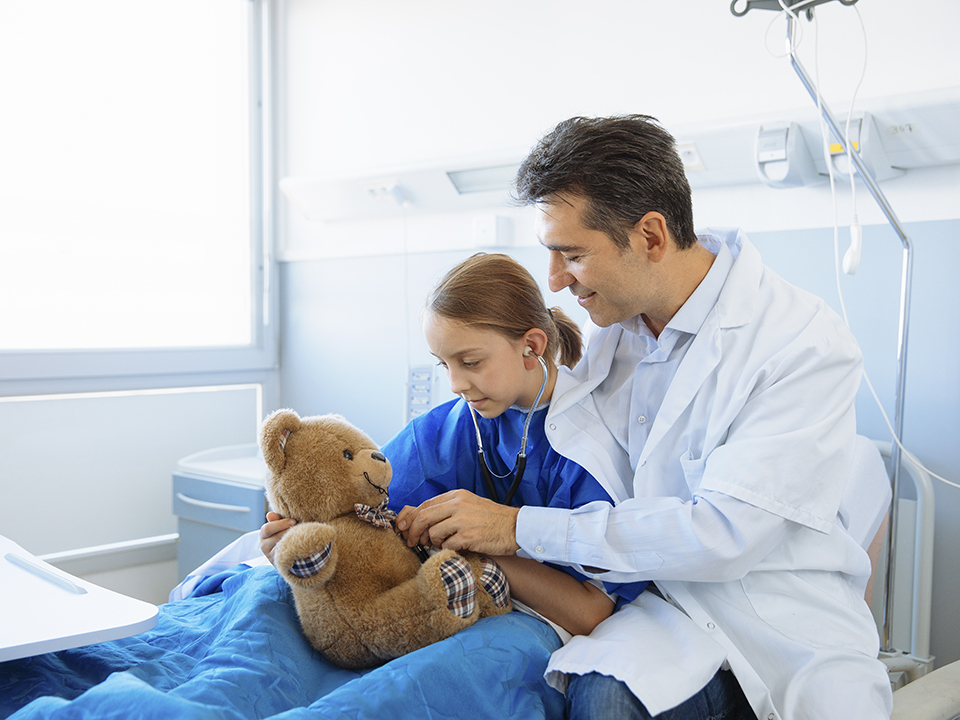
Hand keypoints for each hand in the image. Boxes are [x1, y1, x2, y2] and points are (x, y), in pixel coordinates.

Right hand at [259, 511, 296, 565]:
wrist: (290, 555)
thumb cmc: (286, 535)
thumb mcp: (281, 526)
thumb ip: (277, 519)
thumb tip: (270, 514)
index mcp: (263, 534)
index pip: (267, 528)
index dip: (281, 524)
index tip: (293, 521)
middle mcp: (264, 545)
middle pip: (276, 537)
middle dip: (288, 531)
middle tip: (299, 528)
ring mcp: (270, 556)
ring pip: (281, 546)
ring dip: (292, 539)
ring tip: (301, 535)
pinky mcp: (278, 563)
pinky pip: (286, 556)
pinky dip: (293, 549)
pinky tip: (300, 545)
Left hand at [395, 489, 520, 555]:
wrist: (515, 527)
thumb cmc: (491, 519)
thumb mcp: (468, 506)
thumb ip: (447, 509)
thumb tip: (420, 517)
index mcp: (457, 496)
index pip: (425, 505)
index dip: (410, 518)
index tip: (403, 528)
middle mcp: (458, 505)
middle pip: (423, 517)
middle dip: (413, 532)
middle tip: (412, 542)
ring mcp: (463, 520)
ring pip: (433, 533)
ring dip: (433, 542)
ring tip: (442, 544)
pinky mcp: (469, 536)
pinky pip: (447, 545)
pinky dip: (447, 549)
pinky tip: (455, 547)